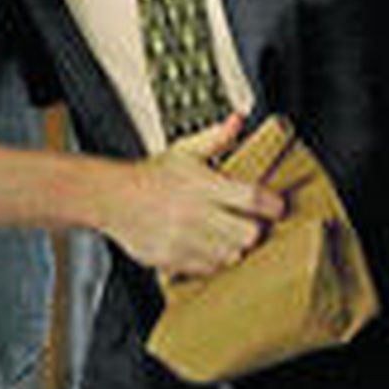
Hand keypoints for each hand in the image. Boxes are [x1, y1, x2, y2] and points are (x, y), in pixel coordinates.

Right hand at [104, 115, 285, 277]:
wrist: (111, 198)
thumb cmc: (150, 175)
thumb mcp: (185, 150)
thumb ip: (216, 138)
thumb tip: (238, 119)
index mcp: (203, 185)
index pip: (252, 198)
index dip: (272, 205)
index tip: (277, 207)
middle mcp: (196, 214)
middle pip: (248, 234)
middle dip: (255, 230)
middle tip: (252, 223)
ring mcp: (184, 240)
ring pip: (231, 255)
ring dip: (235, 247)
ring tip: (228, 235)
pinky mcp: (173, 259)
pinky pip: (208, 269)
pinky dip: (214, 261)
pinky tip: (208, 246)